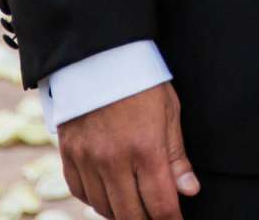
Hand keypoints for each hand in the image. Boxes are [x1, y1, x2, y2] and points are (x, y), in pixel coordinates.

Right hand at [58, 82, 198, 219]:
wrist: (98, 54)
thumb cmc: (141, 80)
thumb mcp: (169, 112)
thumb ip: (176, 156)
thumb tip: (189, 191)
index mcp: (145, 148)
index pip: (160, 205)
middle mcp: (114, 159)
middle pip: (131, 214)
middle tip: (157, 217)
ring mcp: (88, 158)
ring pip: (104, 208)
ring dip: (121, 213)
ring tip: (136, 208)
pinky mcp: (69, 153)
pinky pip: (80, 192)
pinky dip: (95, 200)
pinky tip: (109, 195)